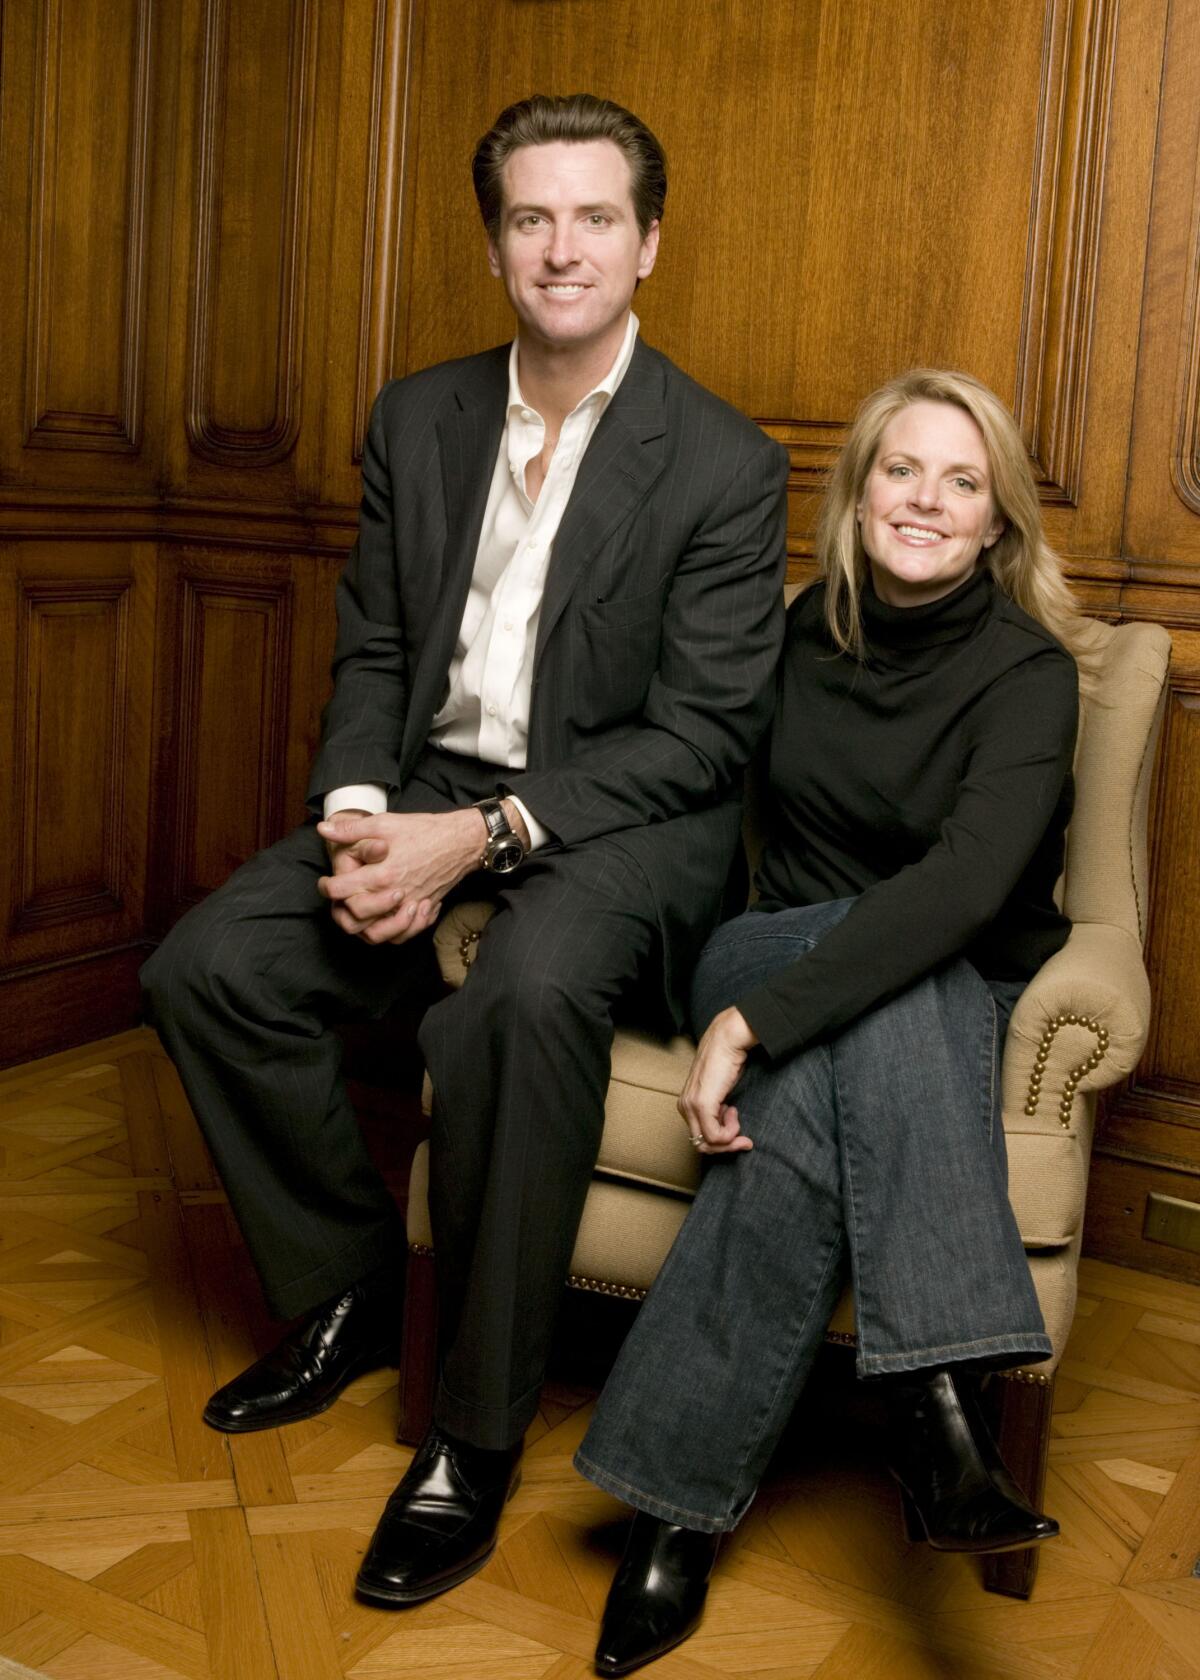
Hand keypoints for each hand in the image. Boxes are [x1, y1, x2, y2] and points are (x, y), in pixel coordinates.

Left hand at [316, 808, 485, 943]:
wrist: (461, 842)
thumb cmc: (424, 831)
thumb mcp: (385, 823)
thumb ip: (352, 829)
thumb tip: (323, 829)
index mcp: (381, 874)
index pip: (341, 891)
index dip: (326, 887)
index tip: (326, 882)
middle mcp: (394, 895)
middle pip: (355, 918)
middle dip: (341, 910)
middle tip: (339, 898)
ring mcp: (410, 906)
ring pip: (377, 934)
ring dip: (363, 927)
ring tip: (358, 912)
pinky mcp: (422, 911)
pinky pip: (402, 935)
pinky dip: (391, 933)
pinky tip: (384, 919)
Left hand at [678, 1006, 758, 1152]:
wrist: (727, 1041)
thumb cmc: (727, 1062)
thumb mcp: (720, 1092)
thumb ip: (717, 1110)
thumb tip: (726, 1129)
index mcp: (686, 1104)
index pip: (699, 1138)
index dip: (720, 1141)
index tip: (738, 1132)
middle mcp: (684, 1106)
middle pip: (702, 1145)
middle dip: (725, 1146)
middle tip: (743, 1139)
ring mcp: (691, 1106)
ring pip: (708, 1143)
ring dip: (729, 1138)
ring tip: (737, 1117)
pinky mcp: (702, 1104)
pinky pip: (716, 1136)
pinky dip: (730, 1132)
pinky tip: (735, 1112)